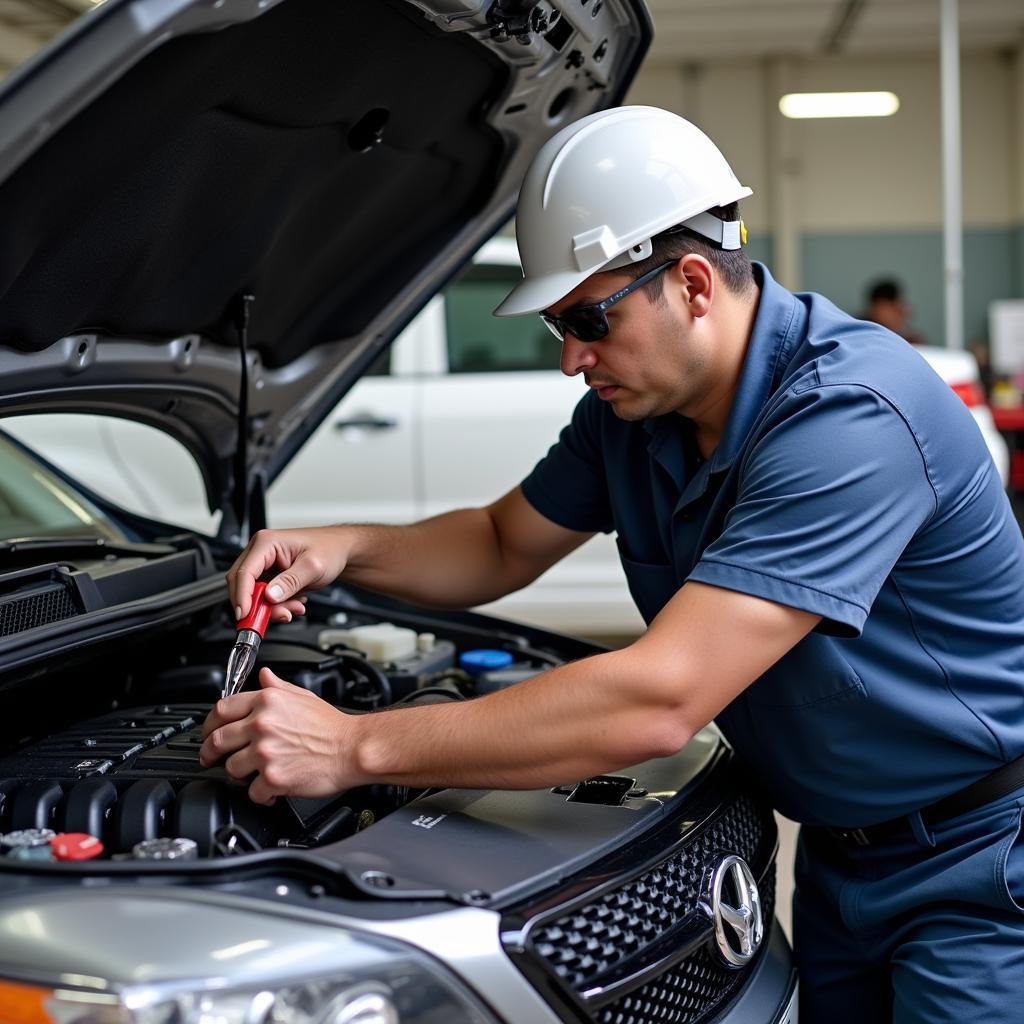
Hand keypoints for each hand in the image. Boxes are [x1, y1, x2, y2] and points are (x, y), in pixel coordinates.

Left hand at [199, 668, 362, 804]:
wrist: (353, 749)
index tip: (207, 733)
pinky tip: (271, 787)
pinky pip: (252, 792)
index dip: (208, 724)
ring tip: (255, 772)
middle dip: (209, 753)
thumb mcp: (303, 696)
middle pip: (217, 741)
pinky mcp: (272, 778)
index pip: (221, 710)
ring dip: (241, 773)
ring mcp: (265, 752)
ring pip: (231, 768)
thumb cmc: (332, 726)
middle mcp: (262, 724)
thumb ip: (278, 686)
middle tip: (211, 759)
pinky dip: (261, 793)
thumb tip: (264, 676)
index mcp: (267, 701)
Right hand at [228, 526, 350, 622]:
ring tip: (294, 607)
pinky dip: (277, 606)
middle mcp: (261, 553)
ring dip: (271, 607)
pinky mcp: (270, 577)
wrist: (339, 550)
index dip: (242, 596)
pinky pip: (264, 597)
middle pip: (242, 585)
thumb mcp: (312, 567)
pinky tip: (294, 603)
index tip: (246, 615)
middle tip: (276, 616)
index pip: (243, 572)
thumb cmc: (329, 549)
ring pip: (253, 594)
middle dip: (258, 605)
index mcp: (266, 543)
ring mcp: (264, 565)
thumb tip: (269, 596)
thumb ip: (290, 582)